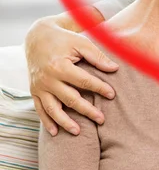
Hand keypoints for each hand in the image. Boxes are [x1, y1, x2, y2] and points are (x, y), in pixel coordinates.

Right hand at [25, 12, 118, 135]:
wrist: (37, 37)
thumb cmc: (64, 39)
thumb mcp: (81, 43)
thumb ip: (97, 57)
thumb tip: (114, 69)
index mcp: (60, 66)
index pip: (83, 81)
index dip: (99, 88)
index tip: (112, 95)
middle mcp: (48, 79)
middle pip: (70, 99)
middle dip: (86, 110)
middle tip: (102, 119)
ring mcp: (39, 87)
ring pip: (53, 109)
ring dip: (65, 122)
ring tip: (78, 132)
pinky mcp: (34, 91)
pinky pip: (39, 110)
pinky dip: (47, 122)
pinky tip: (55, 132)